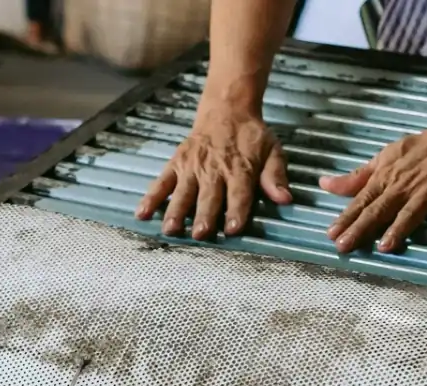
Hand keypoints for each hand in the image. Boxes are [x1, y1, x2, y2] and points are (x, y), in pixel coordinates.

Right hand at [135, 102, 290, 240]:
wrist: (227, 110)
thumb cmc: (251, 138)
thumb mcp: (272, 152)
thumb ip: (275, 176)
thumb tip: (284, 198)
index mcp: (240, 169)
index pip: (239, 194)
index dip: (236, 212)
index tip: (233, 229)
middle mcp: (214, 170)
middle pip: (209, 196)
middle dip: (204, 215)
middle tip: (200, 233)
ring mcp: (192, 168)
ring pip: (183, 192)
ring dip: (177, 211)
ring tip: (171, 229)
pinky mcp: (177, 164)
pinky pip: (162, 182)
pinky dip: (151, 197)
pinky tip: (142, 213)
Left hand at [318, 116, 426, 253]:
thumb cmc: (422, 149)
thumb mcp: (385, 158)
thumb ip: (357, 177)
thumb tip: (325, 184)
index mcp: (387, 178)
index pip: (362, 200)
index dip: (346, 218)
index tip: (330, 234)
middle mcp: (404, 186)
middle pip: (379, 209)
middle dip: (360, 228)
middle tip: (344, 246)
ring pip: (411, 211)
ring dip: (398, 228)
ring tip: (385, 246)